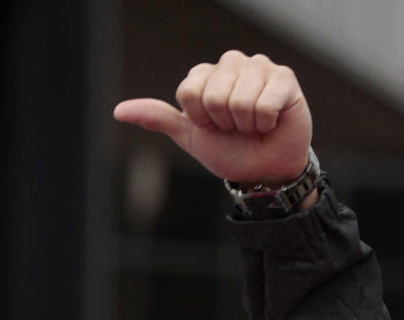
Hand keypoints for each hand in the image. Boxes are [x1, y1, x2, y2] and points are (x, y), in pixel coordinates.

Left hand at [113, 50, 311, 185]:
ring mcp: (259, 67)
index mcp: (205, 75)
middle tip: (236, 127)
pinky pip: (265, 102)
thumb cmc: (230, 152)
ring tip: (254, 125)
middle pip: (213, 94)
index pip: (189, 92)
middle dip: (224, 122)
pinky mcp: (284, 78)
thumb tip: (119, 111)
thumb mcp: (190, 137)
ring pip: (239, 100)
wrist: (264, 171)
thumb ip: (158, 119)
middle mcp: (231, 64)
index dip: (201, 118)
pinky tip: (271, 121)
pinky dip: (266, 122)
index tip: (213, 127)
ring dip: (246, 124)